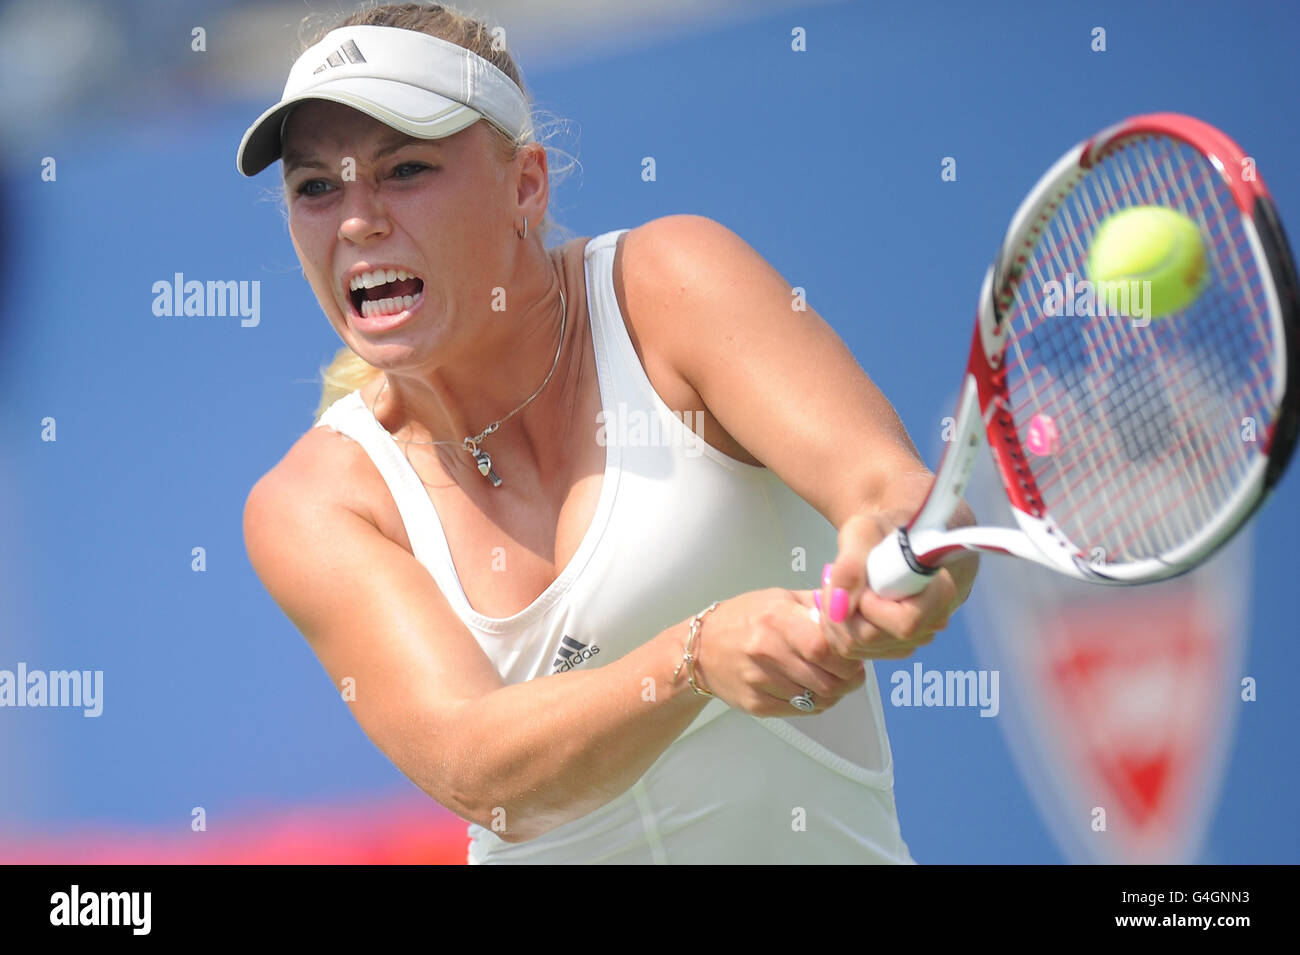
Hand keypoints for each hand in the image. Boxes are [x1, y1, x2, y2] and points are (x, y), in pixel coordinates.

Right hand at [685, 589, 865, 716]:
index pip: (824, 648)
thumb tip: (852, 608)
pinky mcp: (755, 704)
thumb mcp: (779, 598)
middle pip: (825, 680)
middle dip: (847, 681)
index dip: (847, 657)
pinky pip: (798, 711)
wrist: (701, 648)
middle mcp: (766, 651)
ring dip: (832, 694)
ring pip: (815, 700)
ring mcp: (759, 680)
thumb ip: (816, 604)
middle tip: (851, 674)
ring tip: (831, 681)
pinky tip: (809, 691)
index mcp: (776, 619)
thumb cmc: (744, 618)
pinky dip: (812, 704)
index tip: (854, 657)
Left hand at [815, 510, 977, 659]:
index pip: (905, 623)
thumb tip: (840, 607)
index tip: (860, 582)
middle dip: (841, 611)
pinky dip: (837, 628)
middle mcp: (931, 622)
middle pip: (873, 638)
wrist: (891, 542)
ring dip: (835, 619)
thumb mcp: (862, 533)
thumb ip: (850, 567)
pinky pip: (854, 650)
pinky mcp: (893, 647)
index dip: (871, 607)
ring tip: (835, 588)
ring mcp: (914, 639)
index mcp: (939, 592)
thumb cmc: (883, 533)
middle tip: (831, 582)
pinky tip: (839, 604)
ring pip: (859, 647)